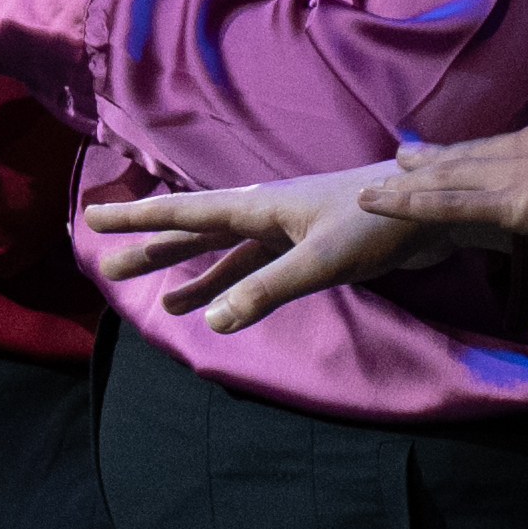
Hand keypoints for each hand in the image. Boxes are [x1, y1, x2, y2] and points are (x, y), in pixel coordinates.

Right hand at [77, 166, 431, 328]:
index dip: (137, 217)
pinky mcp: (312, 248)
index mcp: (258, 206)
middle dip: (152, 249)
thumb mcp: (321, 260)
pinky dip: (235, 284)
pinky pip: (257, 267)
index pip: (183, 212)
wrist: (435, 207)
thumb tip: (212, 323)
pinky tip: (225, 303)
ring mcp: (287, 231)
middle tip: (108, 266)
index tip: (92, 217)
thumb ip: (266, 290)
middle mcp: (264, 214)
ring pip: (226, 253)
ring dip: (194, 275)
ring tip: (164, 304)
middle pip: (196, 232)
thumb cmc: (378, 223)